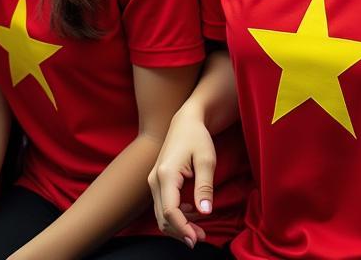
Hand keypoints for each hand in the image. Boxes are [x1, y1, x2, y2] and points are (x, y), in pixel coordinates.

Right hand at [148, 106, 216, 248]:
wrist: (186, 121)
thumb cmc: (197, 137)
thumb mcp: (207, 159)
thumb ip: (205, 187)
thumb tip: (205, 213)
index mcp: (166, 174)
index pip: (170, 210)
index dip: (182, 228)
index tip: (197, 239)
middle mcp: (155, 179)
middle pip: (162, 217)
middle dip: (181, 231)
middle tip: (202, 238)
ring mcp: (153, 181)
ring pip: (160, 214)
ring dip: (178, 226)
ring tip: (199, 230)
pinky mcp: (156, 182)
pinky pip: (162, 206)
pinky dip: (175, 216)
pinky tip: (191, 214)